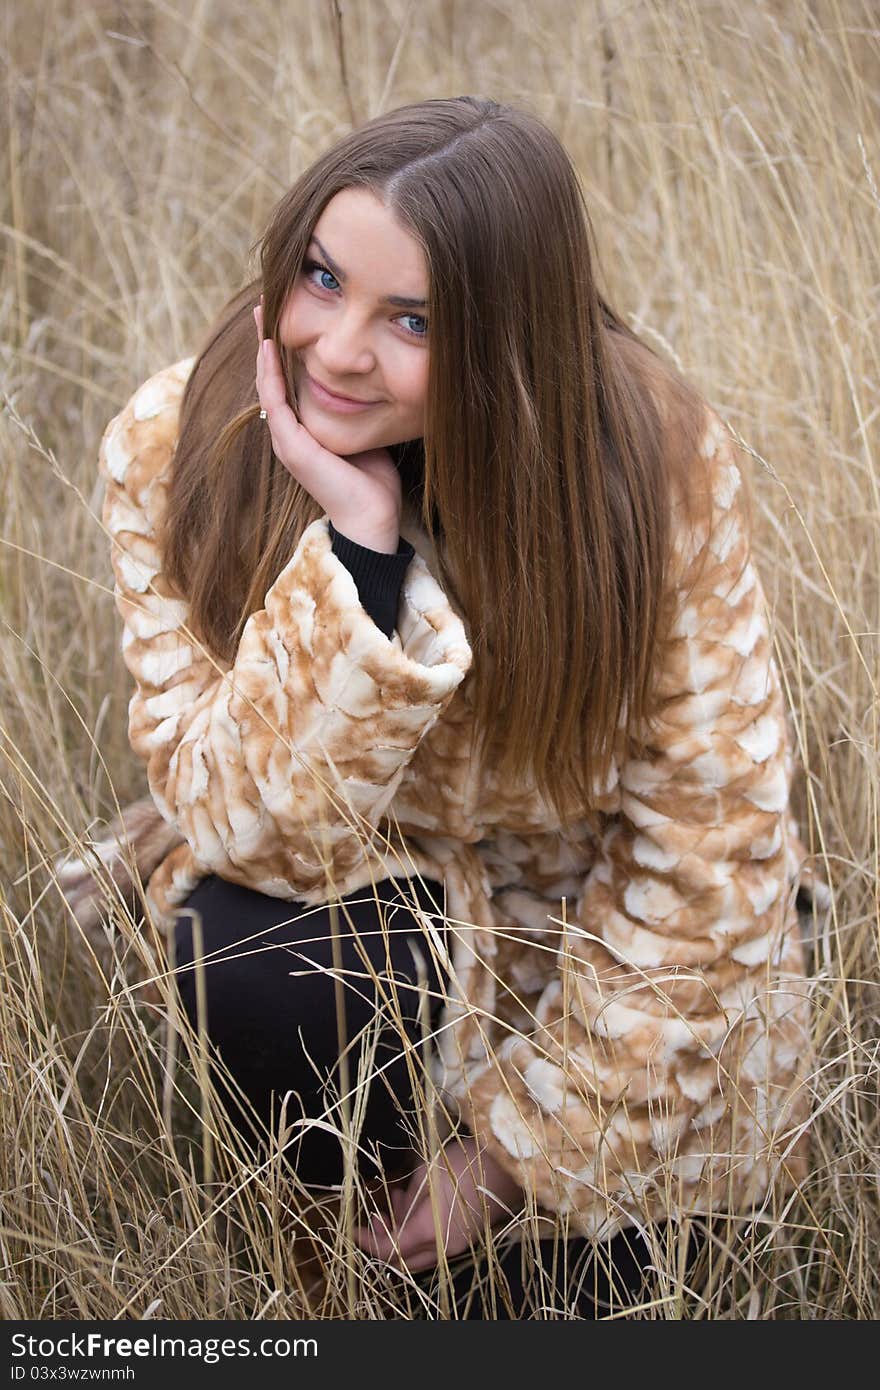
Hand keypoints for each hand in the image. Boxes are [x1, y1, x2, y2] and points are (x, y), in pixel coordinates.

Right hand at [254, 301, 401, 552]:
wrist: (372, 518)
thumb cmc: (373, 482)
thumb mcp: (364, 433)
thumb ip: (358, 408)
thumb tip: (371, 379)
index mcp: (304, 429)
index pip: (287, 380)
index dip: (283, 348)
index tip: (285, 312)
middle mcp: (289, 433)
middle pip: (271, 376)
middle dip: (266, 338)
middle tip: (263, 301)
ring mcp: (286, 440)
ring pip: (267, 383)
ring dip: (262, 348)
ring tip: (261, 313)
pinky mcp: (291, 447)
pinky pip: (275, 401)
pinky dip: (270, 373)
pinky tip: (269, 346)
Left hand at [354, 1136, 521, 1273]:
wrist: (508, 1167)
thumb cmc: (464, 1164)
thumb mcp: (426, 1173)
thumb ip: (406, 1199)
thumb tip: (394, 1209)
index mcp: (430, 1232)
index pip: (389, 1249)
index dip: (368, 1240)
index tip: (354, 1228)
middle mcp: (443, 1247)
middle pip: (403, 1260)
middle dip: (383, 1242)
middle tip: (374, 1218)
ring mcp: (457, 1246)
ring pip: (419, 1254)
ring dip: (401, 1236)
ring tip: (395, 1203)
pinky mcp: (466, 1238)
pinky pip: (434, 1245)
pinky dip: (418, 1233)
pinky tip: (417, 1205)